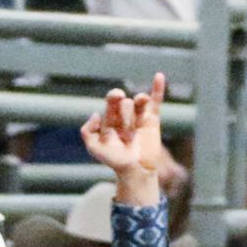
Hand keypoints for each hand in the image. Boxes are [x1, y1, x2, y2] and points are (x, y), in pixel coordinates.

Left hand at [80, 74, 168, 205]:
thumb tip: (96, 113)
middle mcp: (124, 115)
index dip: (113, 100)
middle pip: (125, 102)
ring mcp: (138, 116)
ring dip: (137, 110)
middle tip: (126, 131)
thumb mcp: (94, 149)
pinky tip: (159, 76)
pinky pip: (156, 101)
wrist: (136, 171)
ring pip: (139, 101)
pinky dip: (158, 88)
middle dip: (125, 114)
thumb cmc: (114, 161)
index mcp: (110, 118)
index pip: (111, 102)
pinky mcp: (152, 120)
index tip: (116, 100)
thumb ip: (87, 132)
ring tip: (135, 129)